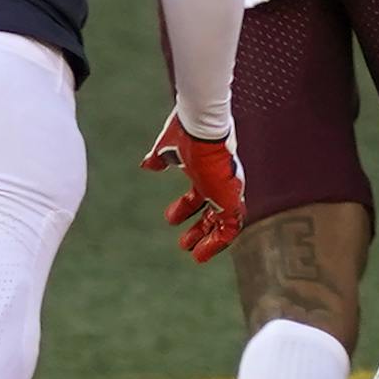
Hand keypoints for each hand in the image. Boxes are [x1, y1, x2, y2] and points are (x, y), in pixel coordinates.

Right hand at [142, 109, 245, 262]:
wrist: (202, 125)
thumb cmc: (186, 131)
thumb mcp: (168, 148)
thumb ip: (159, 158)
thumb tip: (148, 164)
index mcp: (206, 169)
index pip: (200, 194)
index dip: (186, 209)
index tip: (171, 219)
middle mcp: (219, 182)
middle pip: (213, 211)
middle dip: (199, 228)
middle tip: (183, 243)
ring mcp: (227, 191)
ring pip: (224, 222)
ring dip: (208, 239)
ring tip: (193, 253)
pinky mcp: (231, 199)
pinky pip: (230, 228)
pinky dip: (217, 242)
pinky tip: (201, 253)